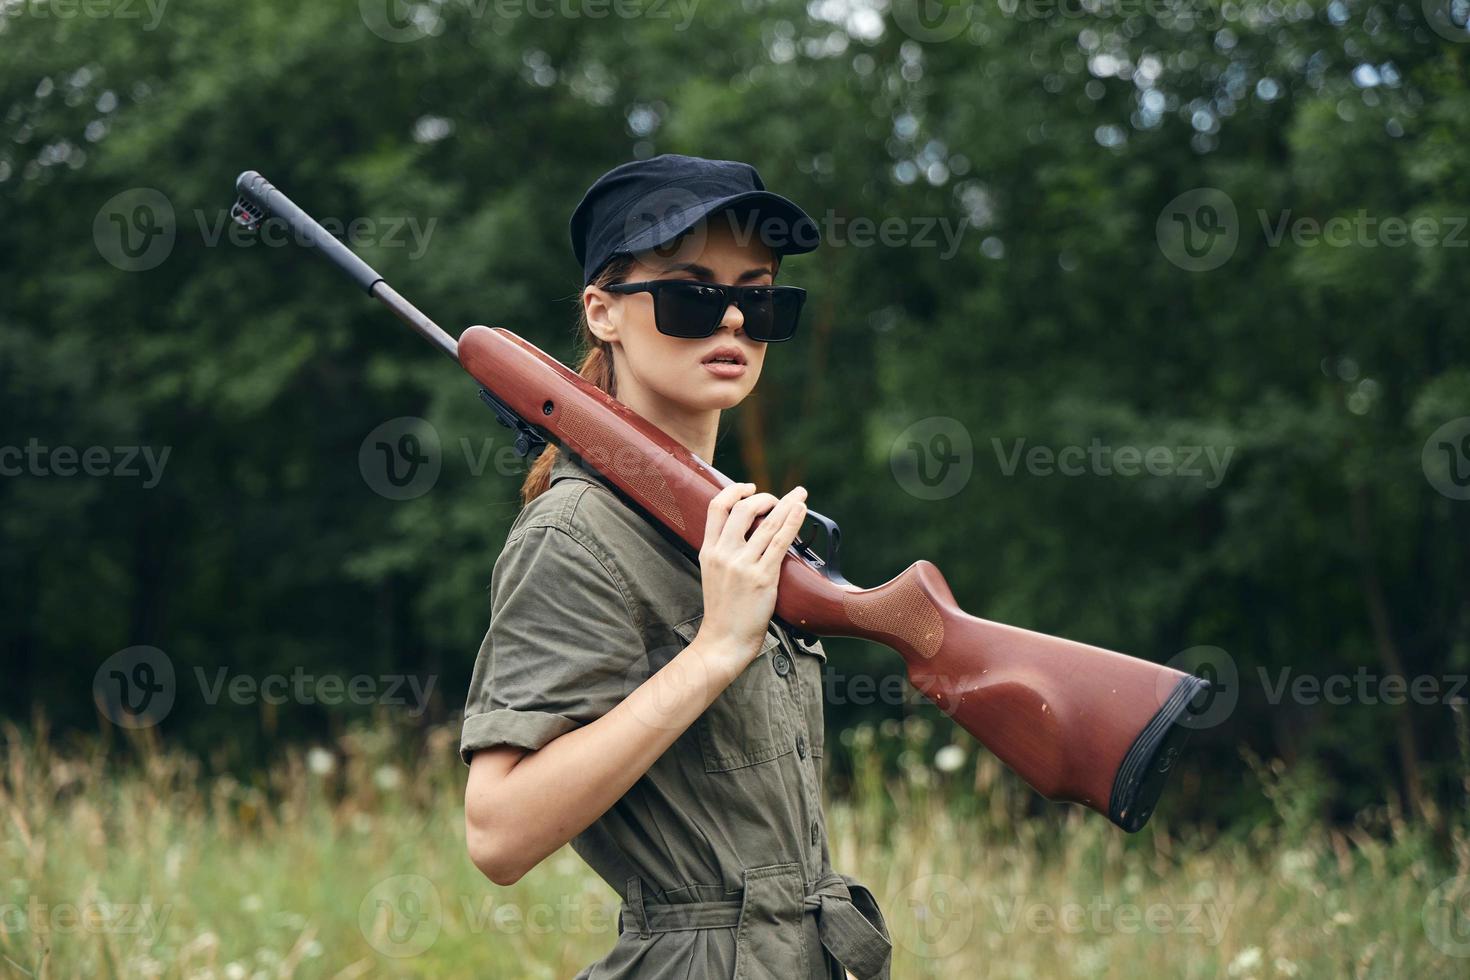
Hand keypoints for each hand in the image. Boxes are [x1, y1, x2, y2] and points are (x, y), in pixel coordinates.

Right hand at [695, 481, 807, 667]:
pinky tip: (801, 511)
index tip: (749, 487)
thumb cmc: (723, 609)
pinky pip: (780, 542)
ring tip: (799, 495)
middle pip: (743, 509)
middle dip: (764, 497)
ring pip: (766, 523)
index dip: (734, 491)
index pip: (716, 507)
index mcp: (708, 550)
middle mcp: (723, 554)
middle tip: (778, 500)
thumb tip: (745, 531)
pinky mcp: (762, 578)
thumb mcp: (712, 573)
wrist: (723, 640)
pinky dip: (792, 522)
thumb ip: (723, 551)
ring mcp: (742, 565)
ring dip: (786, 504)